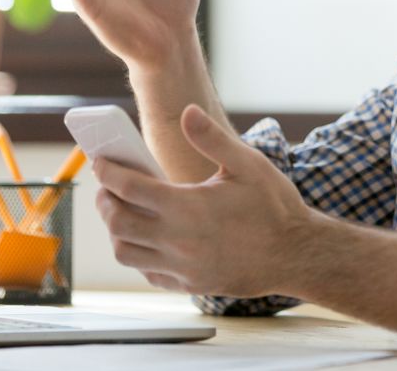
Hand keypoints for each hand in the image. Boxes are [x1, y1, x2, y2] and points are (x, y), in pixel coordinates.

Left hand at [93, 105, 312, 297]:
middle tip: (106, 186)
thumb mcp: (248, 164)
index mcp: (188, 207)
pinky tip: (147, 237)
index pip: (130, 188)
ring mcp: (182, 267)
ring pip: (126, 252)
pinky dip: (138, 254)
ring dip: (116, 230)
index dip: (109, 172)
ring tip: (122, 211)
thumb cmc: (274, 206)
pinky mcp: (189, 284)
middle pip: (117, 222)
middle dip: (104, 201)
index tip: (101, 161)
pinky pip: (147, 272)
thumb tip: (188, 111)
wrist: (296, 254)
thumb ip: (212, 138)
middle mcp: (178, 241)